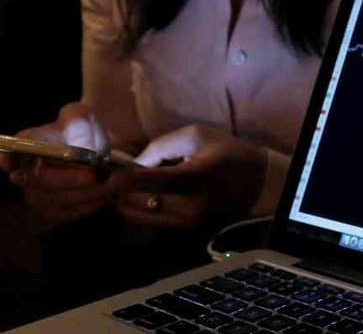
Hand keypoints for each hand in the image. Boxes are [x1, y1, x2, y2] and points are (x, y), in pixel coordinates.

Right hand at [0, 102, 114, 222]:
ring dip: (88, 193)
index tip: (12, 164)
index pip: (9, 151)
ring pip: (57, 200)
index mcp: (29, 142)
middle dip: (72, 179)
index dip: (8, 158)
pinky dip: (91, 204)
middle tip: (101, 175)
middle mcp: (25, 170)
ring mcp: (36, 193)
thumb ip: (80, 125)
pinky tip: (106, 194)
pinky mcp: (52, 210)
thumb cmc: (85, 130)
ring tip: (113, 182)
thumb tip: (82, 147)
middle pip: (40, 180)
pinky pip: (69, 213)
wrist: (100, 152)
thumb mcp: (83, 116)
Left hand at [109, 124, 267, 227]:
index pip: (148, 182)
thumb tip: (132, 163)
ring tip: (124, 182)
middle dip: (118, 189)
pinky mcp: (183, 228)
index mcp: (195, 178)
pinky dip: (135, 206)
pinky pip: (146, 218)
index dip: (121, 177)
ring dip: (124, 198)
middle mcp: (188, 206)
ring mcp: (185, 222)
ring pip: (135, 213)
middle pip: (134, 202)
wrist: (255, 182)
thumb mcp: (196, 135)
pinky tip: (139, 191)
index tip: (106, 171)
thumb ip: (160, 147)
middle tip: (111, 173)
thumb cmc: (228, 152)